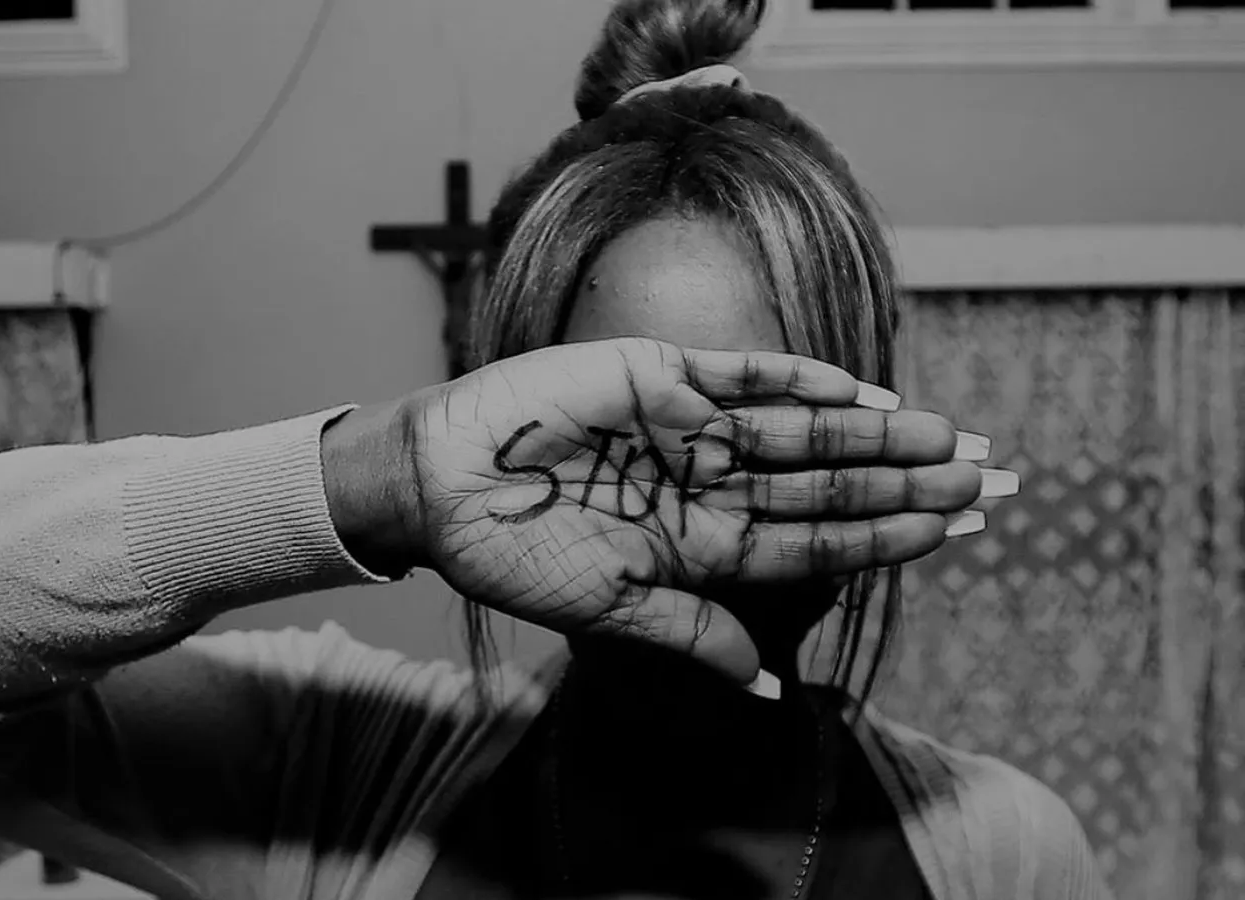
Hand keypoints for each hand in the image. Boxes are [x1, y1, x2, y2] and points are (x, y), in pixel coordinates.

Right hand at [393, 337, 991, 684]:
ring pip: (802, 429)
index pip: (814, 542)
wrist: (440, 480)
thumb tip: (771, 691)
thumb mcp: (608, 609)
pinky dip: (800, 379)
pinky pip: (742, 373)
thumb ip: (694, 634)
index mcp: (699, 545)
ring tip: (946, 435)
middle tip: (989, 476)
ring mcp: (686, 428)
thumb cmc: (512, 552)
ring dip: (872, 433)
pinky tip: (861, 391)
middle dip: (906, 484)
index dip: (885, 540)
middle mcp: (706, 484)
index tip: (956, 533)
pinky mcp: (657, 373)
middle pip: (826, 484)